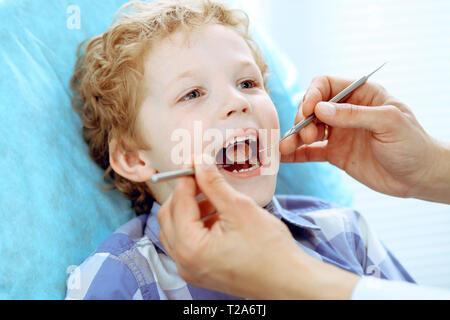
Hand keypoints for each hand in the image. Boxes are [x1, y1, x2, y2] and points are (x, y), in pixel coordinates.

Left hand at [157, 156, 358, 298]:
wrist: (288, 282)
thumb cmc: (270, 250)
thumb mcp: (240, 208)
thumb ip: (214, 184)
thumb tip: (200, 163)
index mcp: (190, 247)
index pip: (178, 202)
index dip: (186, 177)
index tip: (196, 162)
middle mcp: (184, 262)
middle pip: (168, 217)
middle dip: (184, 194)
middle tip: (203, 178)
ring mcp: (191, 269)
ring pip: (175, 230)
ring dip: (189, 209)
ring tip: (213, 197)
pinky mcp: (201, 271)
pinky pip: (187, 243)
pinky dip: (196, 225)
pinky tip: (217, 215)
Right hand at [280, 75, 448, 202]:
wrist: (419, 177)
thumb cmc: (412, 144)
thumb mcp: (388, 122)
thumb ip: (354, 114)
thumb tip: (320, 109)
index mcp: (361, 95)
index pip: (326, 85)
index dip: (313, 95)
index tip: (309, 112)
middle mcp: (346, 112)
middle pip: (312, 107)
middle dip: (303, 119)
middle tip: (308, 135)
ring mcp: (339, 133)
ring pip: (308, 129)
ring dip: (294, 136)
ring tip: (285, 147)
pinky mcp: (335, 154)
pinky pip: (311, 151)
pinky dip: (297, 153)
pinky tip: (285, 156)